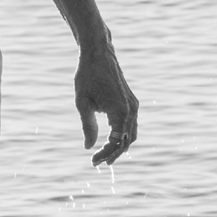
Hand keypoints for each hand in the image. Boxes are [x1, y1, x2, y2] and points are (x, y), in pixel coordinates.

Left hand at [76, 35, 137, 165]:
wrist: (98, 54)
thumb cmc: (87, 76)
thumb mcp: (82, 103)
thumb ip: (88, 126)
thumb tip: (89, 147)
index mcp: (120, 111)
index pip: (116, 142)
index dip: (105, 154)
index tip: (92, 162)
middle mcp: (131, 110)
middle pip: (127, 141)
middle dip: (113, 154)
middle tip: (98, 163)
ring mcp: (133, 105)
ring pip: (132, 134)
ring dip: (120, 146)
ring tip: (105, 156)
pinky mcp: (131, 102)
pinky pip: (131, 124)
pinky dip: (123, 135)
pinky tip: (111, 139)